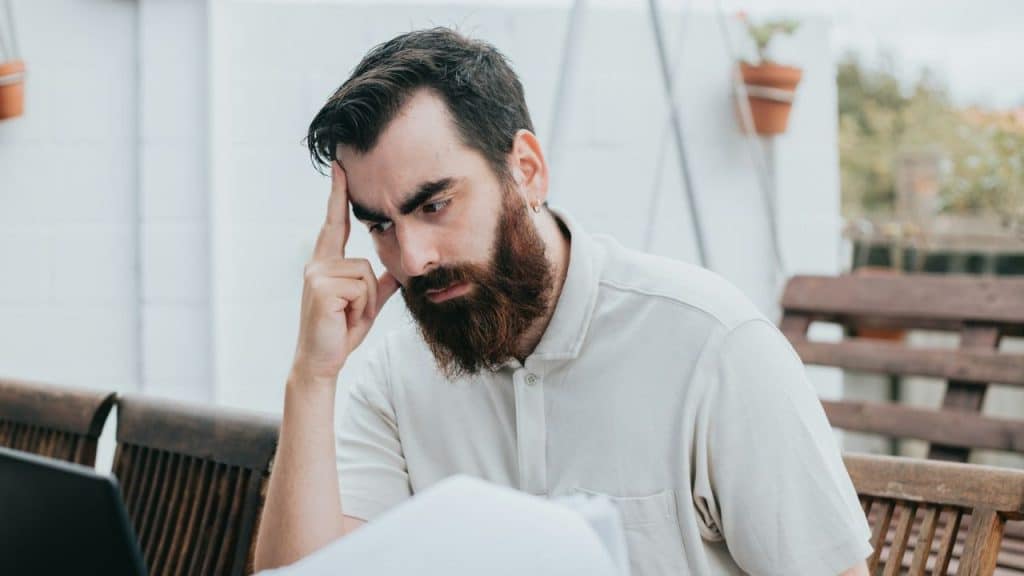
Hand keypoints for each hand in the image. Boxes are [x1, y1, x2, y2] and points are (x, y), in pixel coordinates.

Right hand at [292, 161, 398, 383]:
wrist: (322, 360)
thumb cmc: (340, 331)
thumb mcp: (365, 304)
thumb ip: (379, 284)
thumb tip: (398, 270)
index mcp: (326, 263)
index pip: (335, 223)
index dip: (338, 195)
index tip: (340, 166)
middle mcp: (318, 263)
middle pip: (364, 261)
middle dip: (366, 295)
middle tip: (348, 317)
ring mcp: (318, 273)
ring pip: (365, 275)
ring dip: (365, 303)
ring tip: (346, 317)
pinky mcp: (323, 286)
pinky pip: (361, 288)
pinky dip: (360, 308)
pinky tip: (342, 318)